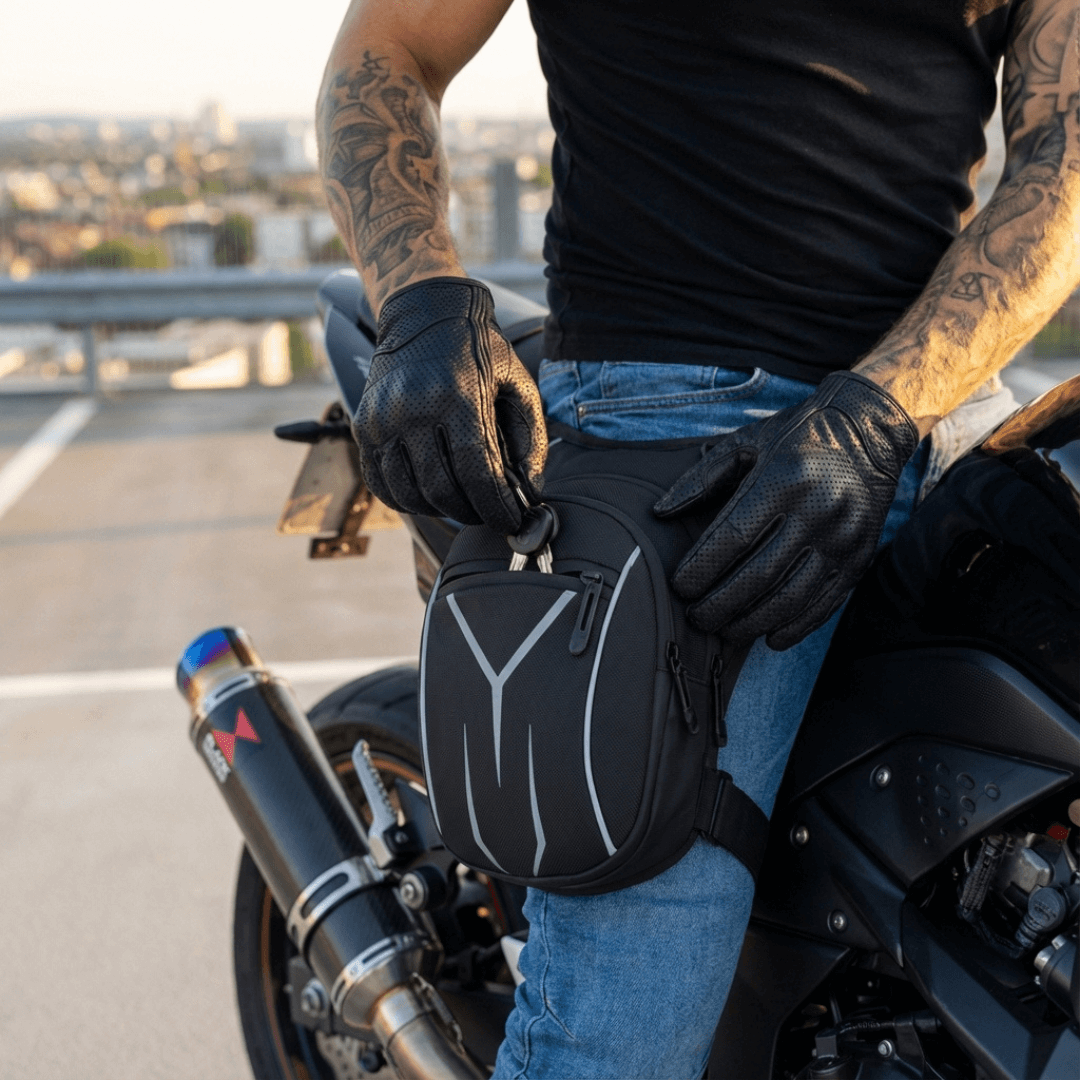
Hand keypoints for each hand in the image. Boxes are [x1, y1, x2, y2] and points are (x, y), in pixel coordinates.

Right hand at [353, 277, 546, 533]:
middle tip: (488, 515)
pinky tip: (429, 497)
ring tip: (462, 506)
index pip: (477, 473)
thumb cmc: (478, 351)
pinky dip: (407, 500)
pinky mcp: (364, 426)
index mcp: (458, 397)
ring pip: (409, 493)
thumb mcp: (517, 385)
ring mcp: (383, 419)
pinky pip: (381, 483)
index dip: (496, 508)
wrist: (424, 312)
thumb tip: (528, 492)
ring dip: (440, 510)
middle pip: (442, 490)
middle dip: (471, 513)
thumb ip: (529, 439)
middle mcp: (414, 409)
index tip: (511, 521)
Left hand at [654, 371, 917, 649]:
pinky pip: (824, 604)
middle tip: (696, 618)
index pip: (733, 538)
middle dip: (720, 605)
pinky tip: (768, 637)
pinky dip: (794, 627)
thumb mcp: (746, 443)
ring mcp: (843, 537)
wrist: (869, 428)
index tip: (680, 587)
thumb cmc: (795, 436)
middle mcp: (818, 509)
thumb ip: (701, 478)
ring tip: (724, 630)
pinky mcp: (860, 557)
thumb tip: (660, 513)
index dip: (702, 569)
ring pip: (790, 597)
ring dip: (752, 622)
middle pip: (758, 575)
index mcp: (784, 477)